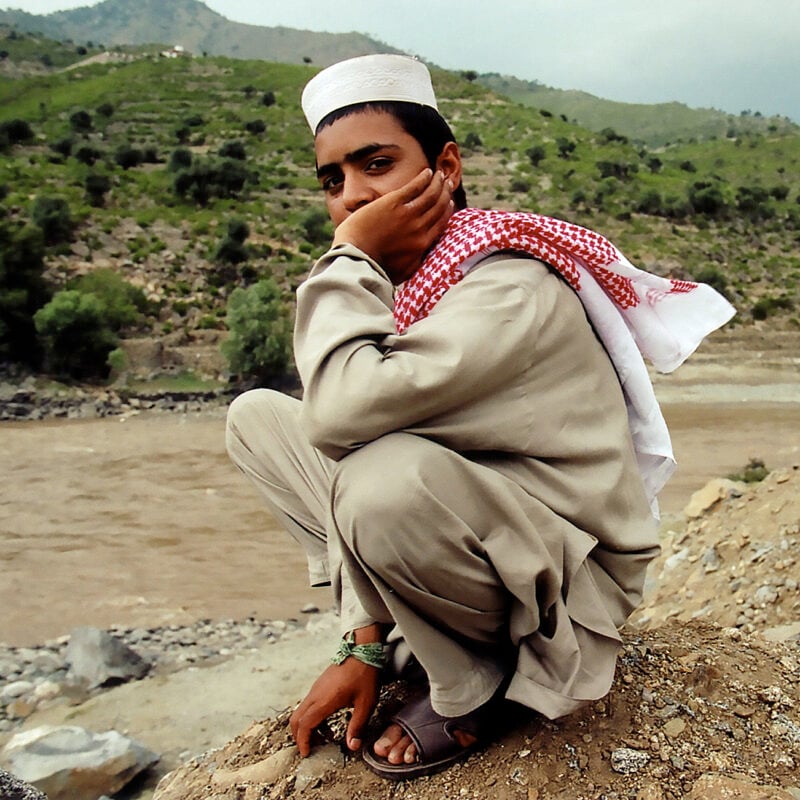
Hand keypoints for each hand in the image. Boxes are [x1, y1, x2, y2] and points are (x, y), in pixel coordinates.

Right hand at [289, 657, 379, 755]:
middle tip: (311, 749)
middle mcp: (315, 694)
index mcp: (325, 700)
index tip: (307, 753)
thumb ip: (357, 726)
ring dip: (307, 727)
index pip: (305, 725)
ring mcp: (316, 688)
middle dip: (300, 737)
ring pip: (301, 711)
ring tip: (324, 738)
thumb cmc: (364, 674)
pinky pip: (308, 705)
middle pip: (296, 719)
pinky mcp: (319, 685)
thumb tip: (352, 746)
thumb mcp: (366, 703)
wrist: (362, 650)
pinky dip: (312, 717)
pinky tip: (328, 722)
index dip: (303, 741)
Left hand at [332, 169, 453, 282]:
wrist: (357, 257)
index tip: (449, 202)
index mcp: (423, 244)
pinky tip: (426, 172)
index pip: (441, 223)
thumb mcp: (403, 271)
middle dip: (445, 193)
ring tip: (439, 175)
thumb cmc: (375, 268)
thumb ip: (416, 262)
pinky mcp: (394, 203)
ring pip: (430, 194)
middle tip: (447, 184)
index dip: (446, 210)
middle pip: (438, 206)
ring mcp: (407, 214)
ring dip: (437, 182)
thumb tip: (423, 256)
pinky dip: (423, 179)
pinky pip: (415, 186)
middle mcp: (419, 228)